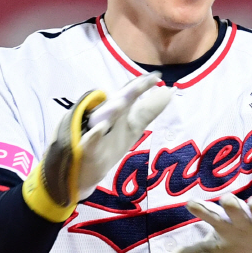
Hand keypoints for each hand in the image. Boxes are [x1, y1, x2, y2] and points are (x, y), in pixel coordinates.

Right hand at [23, 73, 172, 220]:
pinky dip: (93, 135)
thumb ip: (148, 110)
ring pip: (101, 119)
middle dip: (131, 91)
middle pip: (116, 102)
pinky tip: (100, 129)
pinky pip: (87, 142)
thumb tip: (168, 91)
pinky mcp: (83, 150)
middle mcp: (102, 118)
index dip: (141, 85)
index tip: (158, 76)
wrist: (83, 175)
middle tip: (147, 81)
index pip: (128, 96)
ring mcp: (90, 133)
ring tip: (125, 101)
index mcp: (115, 114)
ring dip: (112, 110)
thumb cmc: (107, 147)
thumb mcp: (131, 129)